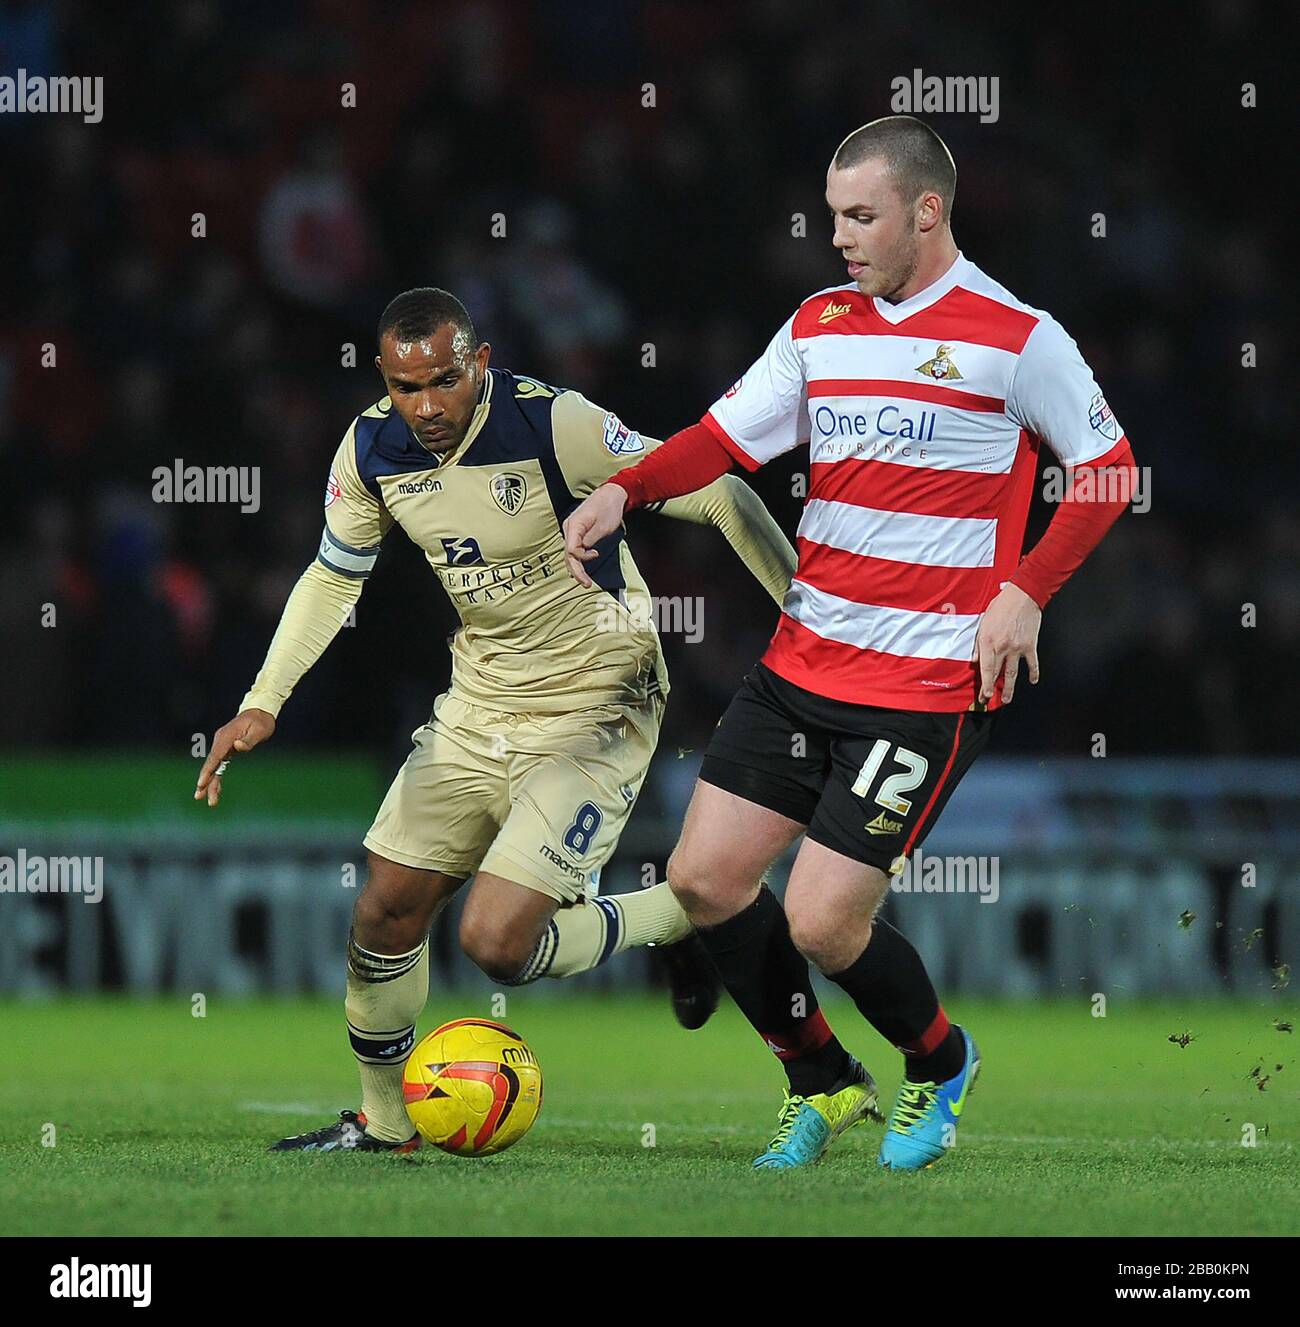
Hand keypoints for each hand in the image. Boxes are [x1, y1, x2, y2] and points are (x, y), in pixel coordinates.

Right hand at [194, 708, 275, 806]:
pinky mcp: (226, 748)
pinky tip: (214, 788)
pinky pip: (219, 765)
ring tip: (208, 800)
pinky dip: (216, 776)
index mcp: (226, 737)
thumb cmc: (261, 721)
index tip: (201, 783)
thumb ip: (248, 740)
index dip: (208, 770)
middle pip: (211, 764)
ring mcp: (222, 745)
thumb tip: (237, 747)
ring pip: (214, 766)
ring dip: (210, 782)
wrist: (259, 712)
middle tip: (199, 797)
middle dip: (205, 781)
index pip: (215, 756)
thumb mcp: (259, 730)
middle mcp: (221, 741)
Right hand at [562, 483, 627, 586]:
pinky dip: (578, 560)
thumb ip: (590, 541)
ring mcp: (571, 530)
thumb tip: (582, 553)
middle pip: (568, 554)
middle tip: (587, 584)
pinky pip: (574, 549)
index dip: (582, 557)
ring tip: (585, 581)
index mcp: (573, 525)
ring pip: (570, 553)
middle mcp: (568, 528)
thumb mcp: (603, 527)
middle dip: (577, 571)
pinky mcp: (576, 532)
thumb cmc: (608, 508)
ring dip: (576, 568)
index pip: (571, 549)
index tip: (596, 554)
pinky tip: (581, 570)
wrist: (611, 494)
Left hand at [975, 582, 1041, 704]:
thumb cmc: (1001, 606)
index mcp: (988, 641)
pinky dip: (1033, 673)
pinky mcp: (1030, 645)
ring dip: (1010, 688)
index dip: (985, 684)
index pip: (986, 668)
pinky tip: (1032, 680)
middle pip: (998, 674)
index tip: (984, 696)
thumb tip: (975, 659)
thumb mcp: (983, 622)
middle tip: (989, 701)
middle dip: (993, 690)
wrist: (1023, 596)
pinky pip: (1032, 663)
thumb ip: (978, 643)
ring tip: (1007, 699)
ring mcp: (1017, 648)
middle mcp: (1002, 647)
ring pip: (1013, 673)